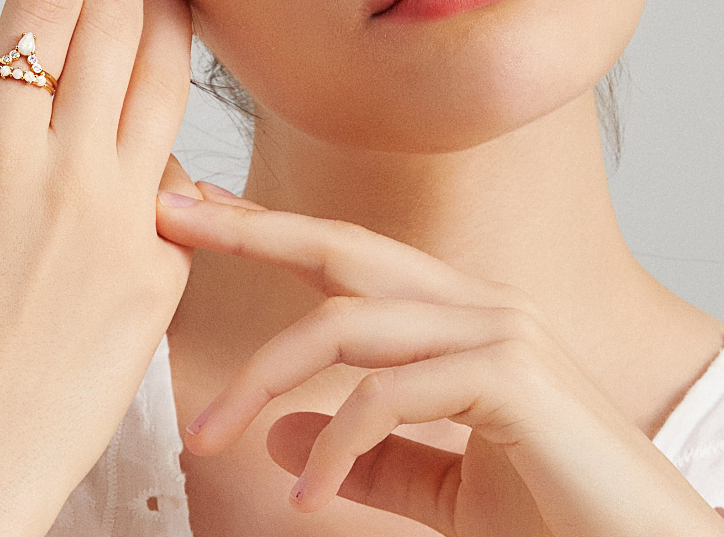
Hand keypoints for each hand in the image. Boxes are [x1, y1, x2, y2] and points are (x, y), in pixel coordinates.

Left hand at [156, 192, 723, 536]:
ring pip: (348, 324)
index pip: (345, 260)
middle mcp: (478, 303)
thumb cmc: (556, 519)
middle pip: (339, 250)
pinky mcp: (514, 376)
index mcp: (458, 316)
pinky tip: (309, 498)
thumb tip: (281, 436)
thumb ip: (368, 458)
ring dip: (265, 379)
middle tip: (167, 217)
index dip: (269, 232)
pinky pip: (389, 394)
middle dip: (249, 229)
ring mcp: (500, 330)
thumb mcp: (444, 490)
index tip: (196, 215)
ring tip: (209, 437)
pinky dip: (336, 447)